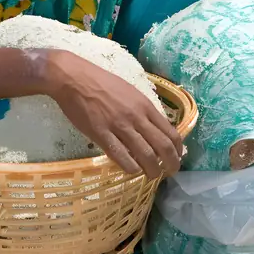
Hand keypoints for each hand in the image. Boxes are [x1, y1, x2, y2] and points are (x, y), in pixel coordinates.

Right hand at [47, 50, 183, 179]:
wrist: (75, 78)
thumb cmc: (102, 82)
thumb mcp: (130, 92)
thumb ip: (142, 110)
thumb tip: (153, 128)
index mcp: (145, 105)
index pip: (170, 132)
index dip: (177, 149)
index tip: (177, 157)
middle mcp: (136, 117)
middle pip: (162, 146)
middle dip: (171, 163)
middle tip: (170, 172)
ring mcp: (119, 126)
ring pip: (145, 155)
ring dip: (152, 170)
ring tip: (152, 175)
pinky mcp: (101, 134)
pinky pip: (121, 156)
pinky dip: (131, 167)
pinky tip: (133, 171)